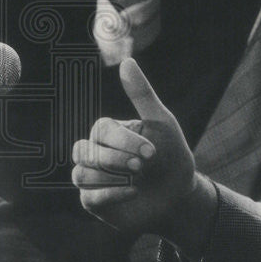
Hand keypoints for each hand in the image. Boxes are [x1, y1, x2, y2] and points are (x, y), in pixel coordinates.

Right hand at [72, 59, 215, 251]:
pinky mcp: (94, 201)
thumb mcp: (162, 122)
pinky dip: (112, 193)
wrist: (179, 193)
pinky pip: (89, 196)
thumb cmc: (170, 154)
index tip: (152, 151)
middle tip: (143, 165)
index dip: (124, 140)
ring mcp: (91, 178)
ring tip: (139, 179)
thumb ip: (142, 94)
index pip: (101, 129)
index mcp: (109, 132)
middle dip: (115, 158)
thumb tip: (127, 61)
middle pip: (84, 150)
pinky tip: (134, 191)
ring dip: (112, 176)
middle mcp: (94, 153)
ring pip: (81, 173)